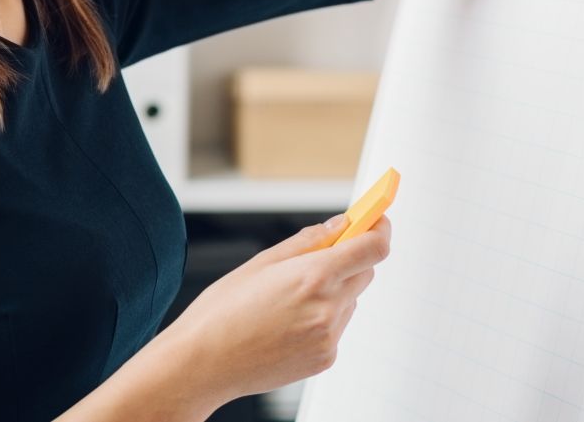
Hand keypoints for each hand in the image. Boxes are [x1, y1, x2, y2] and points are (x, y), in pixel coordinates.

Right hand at [161, 212, 391, 406]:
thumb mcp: (261, 262)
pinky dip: (323, 318)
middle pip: (365, 272)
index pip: (373, 248)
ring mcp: (328, 337)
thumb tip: (340, 224)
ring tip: (289, 298)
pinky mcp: (324, 359)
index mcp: (313, 277)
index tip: (377, 218)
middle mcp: (328, 309)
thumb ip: (308, 241)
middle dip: (351, 258)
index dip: (379, 228)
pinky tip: (287, 321)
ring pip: (350, 300)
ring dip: (334, 290)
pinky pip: (337, 327)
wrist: (204, 364)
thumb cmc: (223, 311)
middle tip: (323, 254)